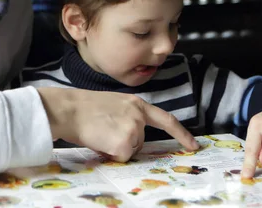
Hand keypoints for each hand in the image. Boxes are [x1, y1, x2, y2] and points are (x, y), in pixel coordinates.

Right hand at [37, 88, 198, 161]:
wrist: (68, 109)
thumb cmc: (82, 108)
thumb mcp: (112, 104)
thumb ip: (127, 116)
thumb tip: (130, 137)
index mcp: (136, 104)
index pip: (166, 119)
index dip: (181, 133)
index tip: (193, 145)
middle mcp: (138, 115)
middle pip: (140, 141)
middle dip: (124, 143)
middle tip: (103, 131)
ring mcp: (134, 129)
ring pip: (130, 150)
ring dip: (115, 147)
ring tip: (98, 133)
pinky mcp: (125, 143)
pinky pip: (121, 157)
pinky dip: (110, 154)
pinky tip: (98, 140)